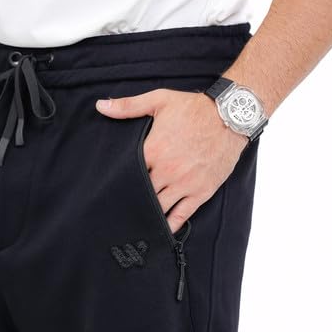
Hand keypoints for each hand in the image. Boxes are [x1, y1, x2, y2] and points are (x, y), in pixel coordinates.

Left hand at [96, 89, 248, 234]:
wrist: (230, 116)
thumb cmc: (194, 108)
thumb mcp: (159, 100)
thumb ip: (128, 106)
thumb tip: (101, 106)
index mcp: (153, 150)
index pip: (127, 173)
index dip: (118, 181)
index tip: (109, 187)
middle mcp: (167, 171)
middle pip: (141, 193)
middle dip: (131, 199)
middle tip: (118, 208)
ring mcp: (185, 184)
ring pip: (159, 207)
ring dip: (147, 213)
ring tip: (135, 222)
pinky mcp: (201, 191)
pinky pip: (182, 215)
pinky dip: (170, 225)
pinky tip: (160, 230)